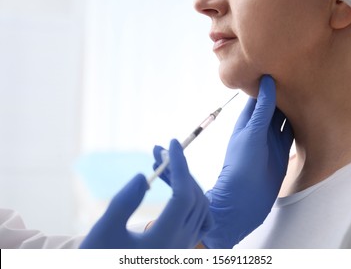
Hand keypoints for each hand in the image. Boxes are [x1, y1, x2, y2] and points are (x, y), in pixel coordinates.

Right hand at [80, 139, 212, 248]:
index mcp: (163, 241)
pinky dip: (192, 199)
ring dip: (184, 182)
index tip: (171, 144)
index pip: (183, 196)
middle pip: (193, 198)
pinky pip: (200, 219)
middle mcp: (180, 245)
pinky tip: (175, 189)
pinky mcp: (182, 246)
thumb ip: (123, 203)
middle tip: (158, 153)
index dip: (179, 166)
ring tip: (162, 168)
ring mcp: (184, 247)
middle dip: (178, 170)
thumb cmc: (99, 258)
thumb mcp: (104, 230)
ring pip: (199, 206)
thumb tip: (144, 177)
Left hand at [202, 75, 293, 247]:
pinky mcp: (281, 154)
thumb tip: (266, 81)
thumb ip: (261, 110)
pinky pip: (291, 136)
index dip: (269, 82)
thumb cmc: (240, 166)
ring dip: (294, 108)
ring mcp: (271, 142)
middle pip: (274, 106)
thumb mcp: (251, 134)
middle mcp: (259, 129)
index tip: (282, 64)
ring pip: (283, 120)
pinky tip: (310, 116)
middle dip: (285, 93)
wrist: (242, 201)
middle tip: (303, 75)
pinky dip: (299, 126)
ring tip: (310, 90)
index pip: (259, 96)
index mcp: (248, 121)